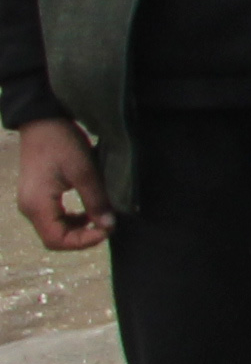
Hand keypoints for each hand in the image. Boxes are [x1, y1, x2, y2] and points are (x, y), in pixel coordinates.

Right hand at [15, 119, 104, 252]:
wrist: (43, 121)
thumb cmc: (62, 143)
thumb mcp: (84, 171)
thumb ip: (96, 200)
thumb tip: (108, 225)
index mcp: (37, 205)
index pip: (56, 240)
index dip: (83, 242)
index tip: (107, 230)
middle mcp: (29, 208)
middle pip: (54, 238)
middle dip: (82, 237)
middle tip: (106, 226)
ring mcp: (31, 202)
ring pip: (54, 229)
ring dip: (77, 229)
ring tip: (100, 218)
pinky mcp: (36, 196)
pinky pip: (53, 218)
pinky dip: (71, 219)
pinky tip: (87, 210)